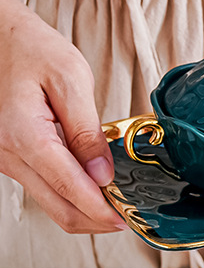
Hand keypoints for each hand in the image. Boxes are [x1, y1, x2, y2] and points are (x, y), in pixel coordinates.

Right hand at [0, 0, 125, 233]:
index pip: (72, 191)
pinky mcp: (9, 157)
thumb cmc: (27, 46)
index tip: (128, 217)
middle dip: (98, 220)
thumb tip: (103, 173)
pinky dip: (71, 195)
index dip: (104, 211)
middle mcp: (8, 154)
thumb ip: (88, 131)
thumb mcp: (70, 78)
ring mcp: (6, 159)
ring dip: (86, 209)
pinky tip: (94, 185)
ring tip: (117, 201)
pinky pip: (43, 188)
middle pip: (61, 211)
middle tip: (128, 216)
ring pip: (51, 205)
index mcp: (24, 136)